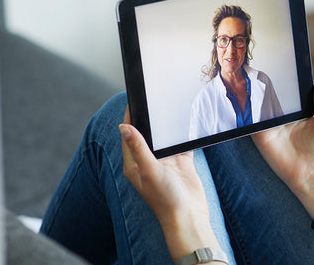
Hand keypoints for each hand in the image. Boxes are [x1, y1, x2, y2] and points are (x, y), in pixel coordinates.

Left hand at [119, 107, 219, 260]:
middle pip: (146, 133)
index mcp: (134, 164)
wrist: (189, 216)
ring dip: (166, 126)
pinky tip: (185, 123)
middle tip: (153, 98)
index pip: (128, 135)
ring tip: (168, 106)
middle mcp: (148, 161)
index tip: (134, 100)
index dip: (129, 117)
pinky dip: (182, 135)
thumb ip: (138, 147)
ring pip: (164, 137)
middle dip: (148, 118)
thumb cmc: (165, 199)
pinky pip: (181, 143)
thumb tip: (123, 127)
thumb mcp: (149, 170)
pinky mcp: (181, 163)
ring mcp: (166, 162)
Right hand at [252, 80, 313, 215]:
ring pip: (261, 109)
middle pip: (274, 101)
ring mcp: (272, 130)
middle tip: (264, 69)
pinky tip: (247, 99)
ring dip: (256, 98)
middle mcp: (285, 122)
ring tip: (251, 80)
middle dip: (269, 88)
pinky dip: (248, 112)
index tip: (283, 68)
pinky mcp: (262, 138)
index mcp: (301, 117)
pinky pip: (252, 123)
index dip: (287, 85)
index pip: (291, 98)